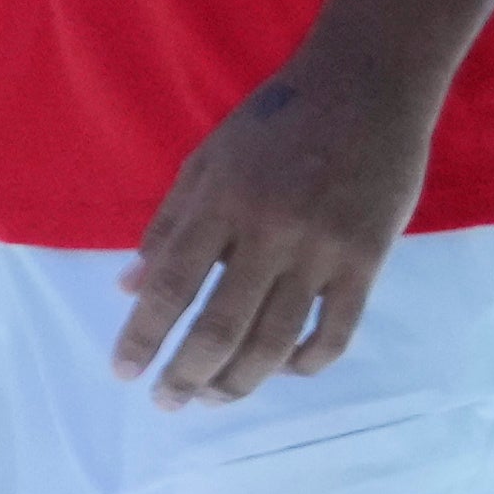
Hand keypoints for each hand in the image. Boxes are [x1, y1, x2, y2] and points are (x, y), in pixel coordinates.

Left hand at [109, 61, 432, 403]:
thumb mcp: (206, 161)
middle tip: (168, 402)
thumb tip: (128, 287)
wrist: (364, 91)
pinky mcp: (369, 261)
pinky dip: (307, 362)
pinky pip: (336, 330)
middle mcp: (268, 231)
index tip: (124, 372)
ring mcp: (323, 250)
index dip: (143, 335)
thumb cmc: (273, 123)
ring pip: (276, 338)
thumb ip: (168, 224)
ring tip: (215, 399)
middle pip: (221, 324)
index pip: (170, 285)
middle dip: (188, 373)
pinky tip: (283, 372)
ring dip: (241, 380)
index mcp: (219, 203)